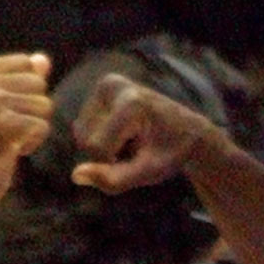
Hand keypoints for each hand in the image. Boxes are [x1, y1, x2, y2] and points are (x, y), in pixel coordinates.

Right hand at [0, 53, 53, 215]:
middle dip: (30, 111)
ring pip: (44, 105)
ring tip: (4, 140)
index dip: (24, 91)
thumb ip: (17, 80)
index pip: (26, 63)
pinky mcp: (3, 123)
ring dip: (31, 128)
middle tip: (1, 130)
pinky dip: (31, 144)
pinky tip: (9, 151)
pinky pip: (42, 126)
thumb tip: (44, 60)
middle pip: (38, 83)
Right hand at [71, 73, 220, 193]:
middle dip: (107, 155)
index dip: (114, 164)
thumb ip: (113, 179)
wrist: (188, 131)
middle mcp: (113, 85)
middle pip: (85, 140)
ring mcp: (105, 84)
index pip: (97, 148)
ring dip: (103, 148)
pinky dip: (100, 138)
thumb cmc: (171, 153)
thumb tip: (75, 175)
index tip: (141, 157)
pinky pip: (82, 128)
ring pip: (80, 135)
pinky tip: (124, 134)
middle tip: (138, 148)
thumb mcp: (148, 172)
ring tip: (132, 141)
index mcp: (131, 102)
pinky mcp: (99, 90)